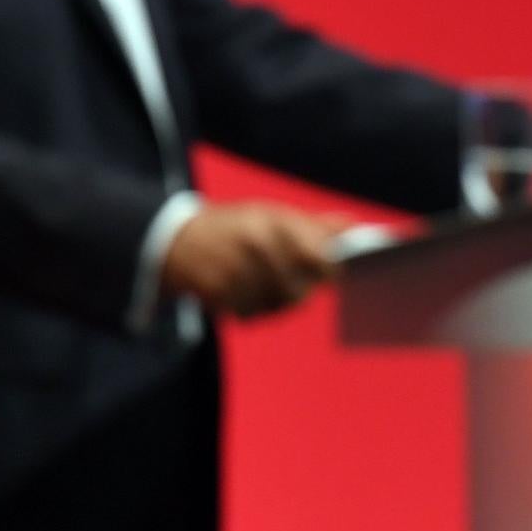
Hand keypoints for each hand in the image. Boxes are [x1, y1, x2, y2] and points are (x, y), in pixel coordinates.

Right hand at [160, 201, 353, 318]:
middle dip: (298, 290)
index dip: (331, 272)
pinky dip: (249, 309)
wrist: (177, 239)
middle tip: (289, 281)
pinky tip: (240, 291)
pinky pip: (249, 314)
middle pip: (299, 292)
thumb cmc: (237, 226)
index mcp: (275, 223)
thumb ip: (315, 226)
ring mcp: (235, 269)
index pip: (320, 258)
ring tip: (260, 283)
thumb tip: (354, 227)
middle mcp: (256, 245)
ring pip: (275, 307)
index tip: (332, 276)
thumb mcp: (273, 215)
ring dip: (273, 302)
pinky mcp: (216, 291)